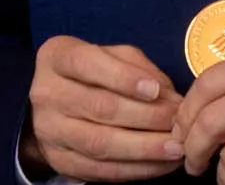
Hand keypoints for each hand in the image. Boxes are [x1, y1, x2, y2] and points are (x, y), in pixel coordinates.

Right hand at [20, 36, 184, 181]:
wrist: (53, 105)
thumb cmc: (91, 74)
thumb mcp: (110, 55)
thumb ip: (137, 67)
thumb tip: (168, 96)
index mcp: (57, 57)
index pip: (86, 64)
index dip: (123, 77)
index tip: (155, 90)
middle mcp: (47, 93)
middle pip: (99, 107)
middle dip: (146, 117)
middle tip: (177, 122)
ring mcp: (50, 130)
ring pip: (100, 143)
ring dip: (144, 148)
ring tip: (175, 148)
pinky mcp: (60, 160)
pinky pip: (100, 170)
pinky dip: (135, 169)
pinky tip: (160, 164)